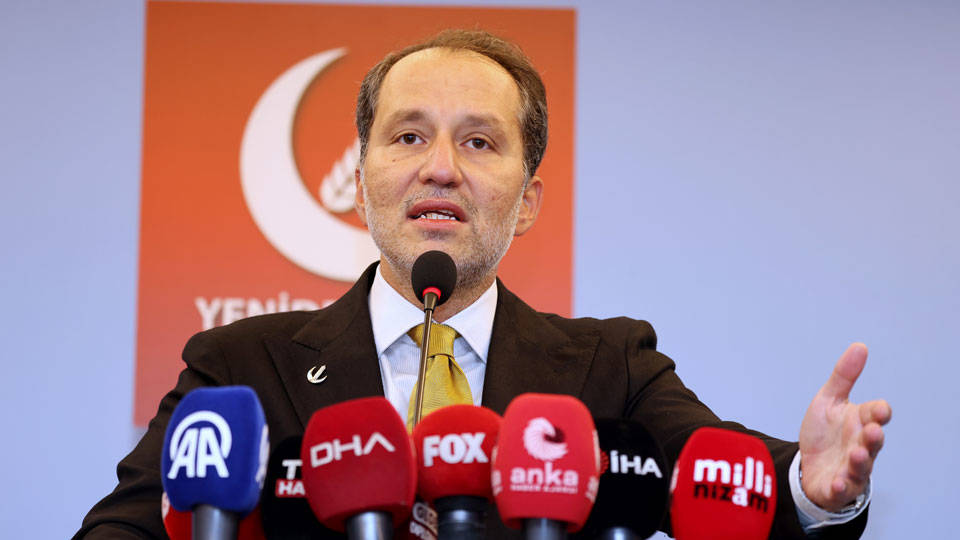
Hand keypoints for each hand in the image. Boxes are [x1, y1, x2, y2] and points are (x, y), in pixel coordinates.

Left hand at [798, 343, 891, 511]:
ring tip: (857, 454)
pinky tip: (837, 482)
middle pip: (873, 442)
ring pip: (862, 467)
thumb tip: (860, 346)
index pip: (875, 414)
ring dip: (861, 461)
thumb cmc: (825, 432)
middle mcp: (861, 445)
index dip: (878, 412)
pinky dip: (841, 486)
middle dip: (874, 437)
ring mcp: (852, 468)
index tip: (880, 410)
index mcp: (860, 422)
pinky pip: (843, 488)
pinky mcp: (838, 486)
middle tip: (872, 431)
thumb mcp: (828, 400)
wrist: (809, 465)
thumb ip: (843, 376)